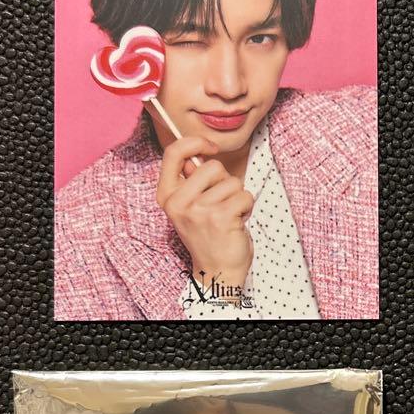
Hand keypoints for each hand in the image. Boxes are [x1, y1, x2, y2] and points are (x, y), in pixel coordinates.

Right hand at [156, 136, 254, 289]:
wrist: (217, 271)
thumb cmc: (208, 236)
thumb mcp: (189, 207)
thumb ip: (191, 181)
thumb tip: (198, 151)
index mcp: (167, 196)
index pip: (173, 153)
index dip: (195, 142)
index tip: (211, 147)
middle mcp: (178, 203)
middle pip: (213, 167)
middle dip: (225, 182)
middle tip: (221, 204)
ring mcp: (199, 210)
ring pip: (232, 183)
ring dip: (237, 198)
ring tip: (229, 217)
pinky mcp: (220, 217)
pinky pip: (244, 196)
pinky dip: (247, 207)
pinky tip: (236, 222)